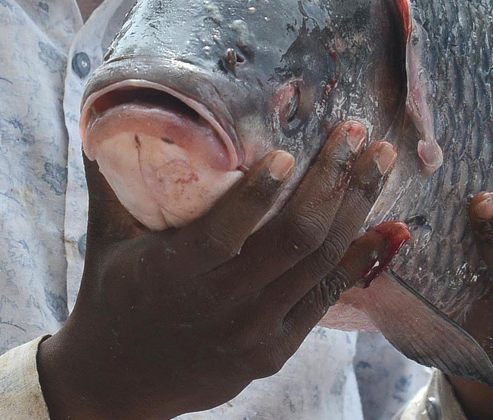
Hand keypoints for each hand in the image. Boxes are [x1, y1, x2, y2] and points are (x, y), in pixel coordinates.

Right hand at [37, 120, 397, 419]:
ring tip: (381, 160)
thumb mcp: (105, 234)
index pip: (223, 234)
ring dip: (357, 207)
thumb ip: (109, 173)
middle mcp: (219, 304)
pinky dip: (360, 258)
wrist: (117, 385)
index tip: (288, 152)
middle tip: (357, 132)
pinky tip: (386, 226)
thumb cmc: (112, 292)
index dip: (257, 195)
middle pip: (292, 241)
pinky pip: (326, 298)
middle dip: (333, 182)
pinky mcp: (275, 351)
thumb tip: (106, 107)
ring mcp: (253, 331)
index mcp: (173, 272)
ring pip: (320, 264)